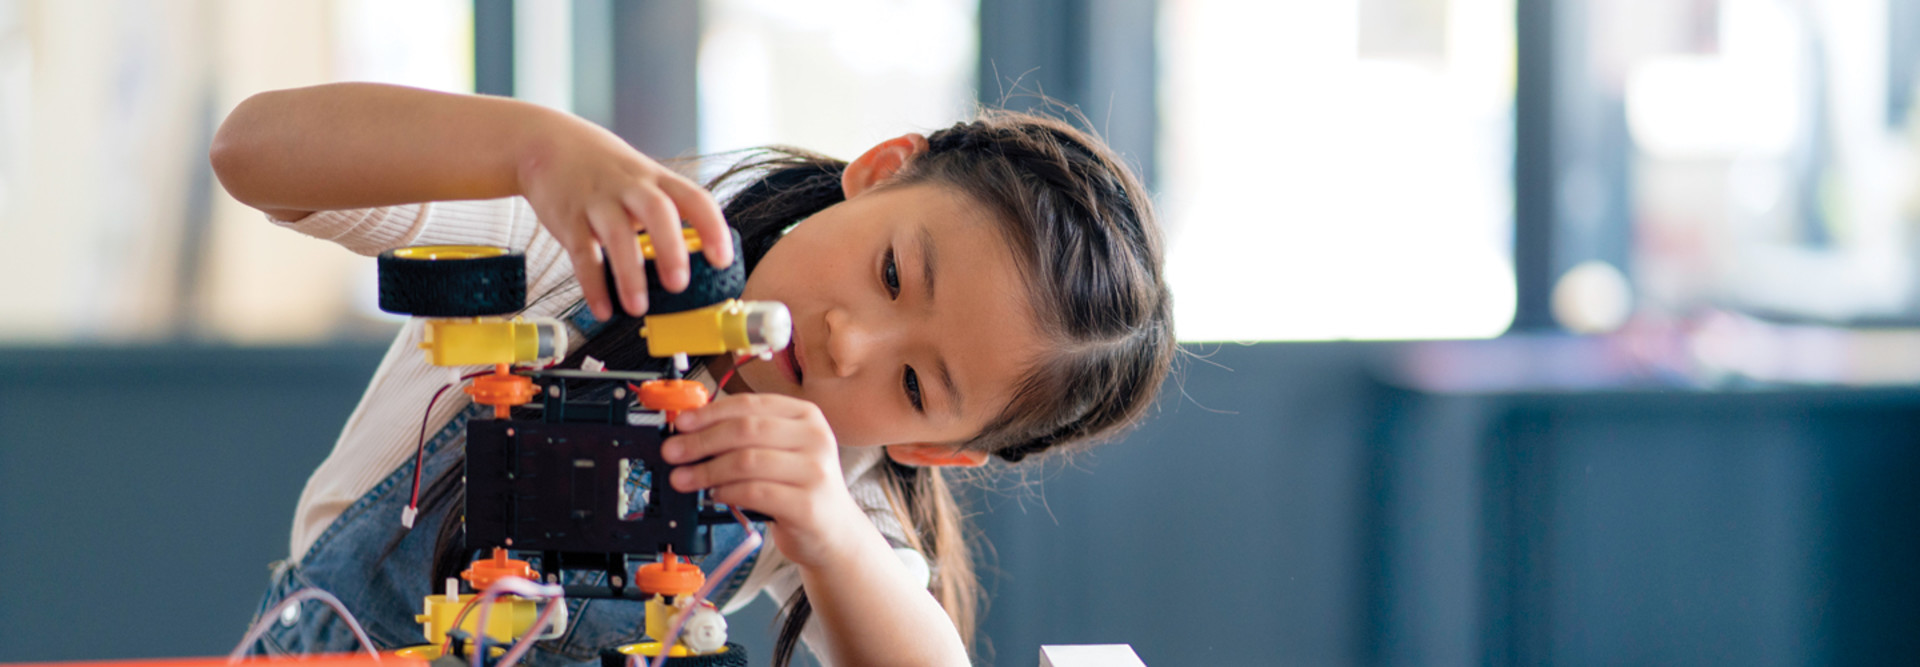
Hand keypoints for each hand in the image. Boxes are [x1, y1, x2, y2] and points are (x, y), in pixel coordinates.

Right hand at [515, 114, 732, 319]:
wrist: (547, 143)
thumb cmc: (605, 170)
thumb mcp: (642, 177)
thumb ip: (667, 211)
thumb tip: (696, 260)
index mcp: (656, 179)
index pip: (694, 198)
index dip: (712, 228)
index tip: (722, 260)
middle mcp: (630, 187)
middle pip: (656, 211)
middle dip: (670, 249)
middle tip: (678, 285)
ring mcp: (598, 202)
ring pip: (617, 235)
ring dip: (629, 274)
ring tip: (637, 307)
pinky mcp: (568, 219)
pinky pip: (582, 254)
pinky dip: (593, 284)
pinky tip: (603, 308)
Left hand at [660, 394, 866, 567]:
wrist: (834, 532)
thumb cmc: (799, 488)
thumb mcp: (780, 452)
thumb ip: (745, 437)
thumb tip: (690, 432)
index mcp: (806, 415)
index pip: (749, 404)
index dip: (709, 412)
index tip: (680, 424)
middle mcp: (815, 438)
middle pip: (745, 429)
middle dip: (701, 441)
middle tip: (672, 453)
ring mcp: (815, 471)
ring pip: (746, 461)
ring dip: (706, 470)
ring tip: (683, 479)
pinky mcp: (807, 504)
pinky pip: (754, 492)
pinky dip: (726, 493)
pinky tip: (713, 496)